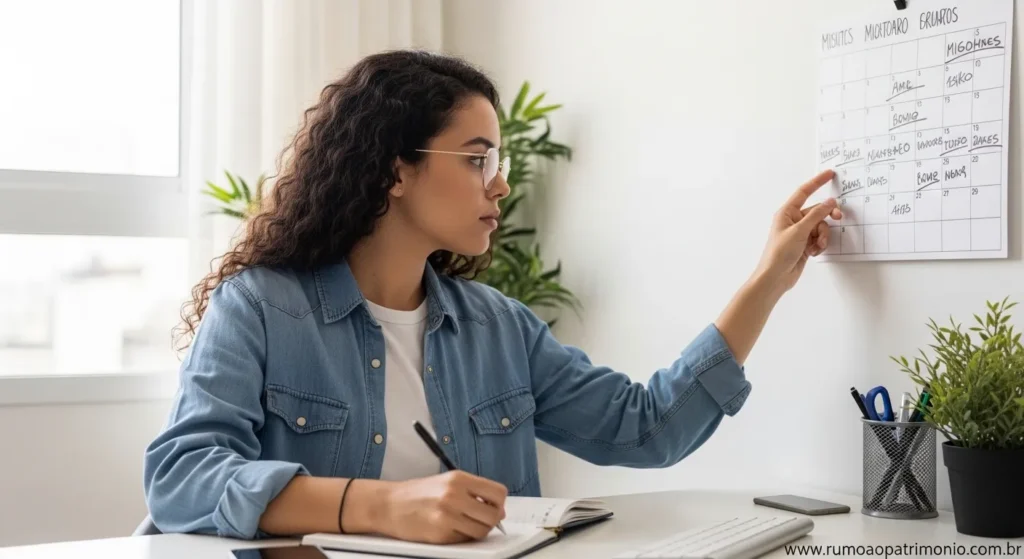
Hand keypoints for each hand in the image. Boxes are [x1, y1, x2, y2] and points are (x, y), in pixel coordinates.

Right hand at [381, 471, 507, 543]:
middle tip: (481, 519)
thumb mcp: (448, 482)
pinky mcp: (440, 534)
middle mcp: (454, 495)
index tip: (493, 506)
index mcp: (459, 479)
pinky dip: (462, 537)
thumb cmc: (418, 493)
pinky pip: (464, 540)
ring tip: (465, 524)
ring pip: (482, 531)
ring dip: (478, 530)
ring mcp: (447, 516)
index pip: (498, 493)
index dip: (499, 503)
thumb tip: (500, 510)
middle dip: (491, 520)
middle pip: (494, 515)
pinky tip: (450, 529)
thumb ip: (474, 492)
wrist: (389, 504)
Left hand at [754, 169, 841, 292]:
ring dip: (823, 236)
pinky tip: (813, 253)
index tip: (830, 173)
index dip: (817, 182)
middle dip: (827, 217)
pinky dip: (820, 245)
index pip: (803, 192)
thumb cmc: (780, 253)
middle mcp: (793, 220)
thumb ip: (816, 215)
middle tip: (840, 217)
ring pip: (821, 226)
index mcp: (786, 213)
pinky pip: (819, 238)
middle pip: (817, 211)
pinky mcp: (805, 244)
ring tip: (817, 246)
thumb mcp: (799, 231)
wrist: (776, 277)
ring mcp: (800, 233)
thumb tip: (829, 202)